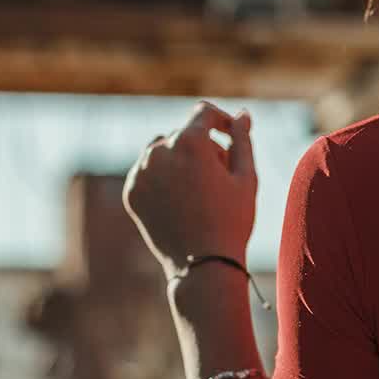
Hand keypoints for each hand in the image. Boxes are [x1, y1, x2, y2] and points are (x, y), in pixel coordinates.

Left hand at [124, 102, 257, 276]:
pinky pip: (148, 173)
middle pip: (184, 134)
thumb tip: (241, 114)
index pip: (204, 112)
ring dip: (180, 160)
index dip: (222, 120)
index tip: (231, 134)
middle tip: (222, 178)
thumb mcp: (246, 177)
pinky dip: (163, 180)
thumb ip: (242, 139)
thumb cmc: (232, 220)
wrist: (202, 265)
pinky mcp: (131, 191)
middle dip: (204, 147)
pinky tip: (181, 202)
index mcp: (190, 141)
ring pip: (162, 150)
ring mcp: (141, 172)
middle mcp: (159, 151)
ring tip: (200, 190)